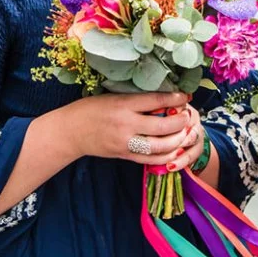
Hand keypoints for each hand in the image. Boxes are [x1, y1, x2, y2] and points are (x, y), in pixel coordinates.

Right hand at [55, 91, 196, 166]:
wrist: (70, 132)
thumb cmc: (90, 109)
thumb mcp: (112, 97)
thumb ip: (135, 100)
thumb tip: (163, 99)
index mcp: (123, 105)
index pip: (156, 101)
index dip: (175, 99)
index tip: (186, 96)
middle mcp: (126, 124)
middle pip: (163, 125)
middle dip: (180, 121)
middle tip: (187, 116)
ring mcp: (126, 143)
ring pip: (160, 146)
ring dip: (177, 140)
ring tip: (183, 132)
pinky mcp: (124, 156)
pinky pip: (151, 159)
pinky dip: (166, 155)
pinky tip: (174, 149)